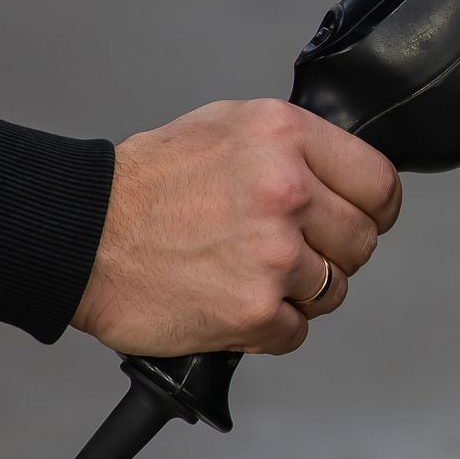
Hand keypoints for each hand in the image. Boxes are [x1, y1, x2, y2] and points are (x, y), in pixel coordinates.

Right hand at [71, 100, 401, 356]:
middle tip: (289, 250)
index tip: (362, 218)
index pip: (380, 183)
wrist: (79, 233)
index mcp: (287, 136)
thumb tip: (346, 174)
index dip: (375, 208)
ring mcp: (273, 254)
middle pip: (363, 241)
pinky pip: (295, 331)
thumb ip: (296, 147)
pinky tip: (231, 299)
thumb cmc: (149, 181)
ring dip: (300, 293)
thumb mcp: (230, 127)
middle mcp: (288, 192)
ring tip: (249, 272)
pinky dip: (268, 327)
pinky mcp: (252, 310)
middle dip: (334, 252)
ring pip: (334, 290)